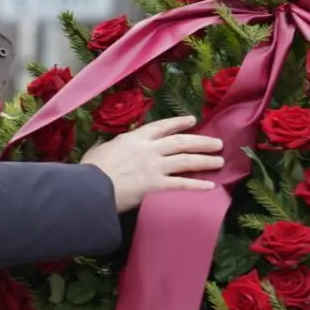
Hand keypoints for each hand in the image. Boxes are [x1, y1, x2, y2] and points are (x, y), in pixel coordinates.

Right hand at [79, 115, 225, 211]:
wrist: (89, 189)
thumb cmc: (90, 170)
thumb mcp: (98, 150)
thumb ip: (107, 146)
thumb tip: (103, 144)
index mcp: (134, 138)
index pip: (162, 127)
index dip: (179, 123)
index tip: (193, 120)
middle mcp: (148, 149)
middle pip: (181, 142)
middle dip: (201, 142)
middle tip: (218, 143)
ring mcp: (154, 167)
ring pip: (186, 161)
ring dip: (205, 160)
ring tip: (219, 161)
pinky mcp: (156, 185)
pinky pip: (181, 184)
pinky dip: (197, 185)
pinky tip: (210, 185)